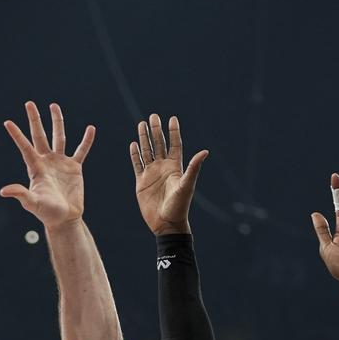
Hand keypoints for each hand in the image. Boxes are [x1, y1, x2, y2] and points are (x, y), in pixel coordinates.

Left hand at [0, 101, 94, 229]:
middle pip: (40, 135)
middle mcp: (47, 161)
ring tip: (54, 105)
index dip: (16, 135)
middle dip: (35, 119)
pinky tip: (91, 128)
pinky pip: (81, 150)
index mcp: (36, 167)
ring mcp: (61, 162)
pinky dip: (86, 140)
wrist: (65, 219)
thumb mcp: (32, 203)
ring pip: (59, 137)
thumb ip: (21, 194)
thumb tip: (3, 191)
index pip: (25, 147)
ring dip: (57, 121)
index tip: (7, 122)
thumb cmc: (47, 213)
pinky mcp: (75, 167)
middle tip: (29, 103)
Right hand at [130, 113, 207, 235]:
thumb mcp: (187, 185)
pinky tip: (133, 144)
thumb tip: (205, 152)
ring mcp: (152, 174)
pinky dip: (135, 154)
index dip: (173, 132)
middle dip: (156, 130)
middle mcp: (163, 168)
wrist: (166, 223)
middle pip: (159, 144)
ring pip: (147, 151)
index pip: (174, 144)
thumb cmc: (179, 206)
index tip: (172, 118)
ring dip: (144, 138)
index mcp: (175, 167)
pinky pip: (137, 164)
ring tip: (141, 124)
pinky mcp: (141, 182)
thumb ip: (193, 168)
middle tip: (153, 116)